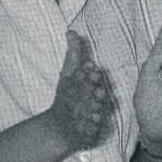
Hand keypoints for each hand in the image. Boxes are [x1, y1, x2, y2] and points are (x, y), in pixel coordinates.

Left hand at [46, 31, 114, 150]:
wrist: (61, 126)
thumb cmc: (68, 98)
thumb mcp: (69, 74)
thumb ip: (73, 54)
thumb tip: (71, 32)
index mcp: (92, 84)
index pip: (94, 75)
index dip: (91, 71)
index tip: (89, 67)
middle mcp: (97, 98)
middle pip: (100, 89)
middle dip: (97, 85)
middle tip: (95, 81)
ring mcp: (97, 113)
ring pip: (101, 106)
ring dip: (99, 102)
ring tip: (96, 99)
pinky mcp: (95, 128)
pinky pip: (97, 124)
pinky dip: (96, 121)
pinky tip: (94, 118)